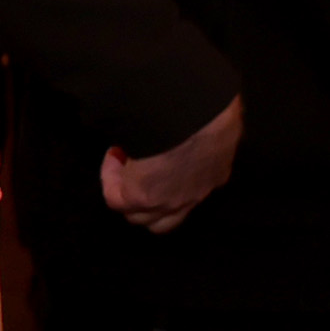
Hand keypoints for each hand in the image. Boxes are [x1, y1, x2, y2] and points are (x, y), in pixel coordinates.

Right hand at [100, 97, 240, 233]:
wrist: (200, 116)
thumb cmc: (212, 111)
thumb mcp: (219, 121)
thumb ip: (208, 129)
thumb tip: (194, 118)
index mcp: (215, 174)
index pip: (193, 192)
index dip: (172, 180)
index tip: (160, 155)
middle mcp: (193, 195)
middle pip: (165, 219)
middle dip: (148, 201)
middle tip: (137, 168)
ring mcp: (167, 200)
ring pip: (139, 216)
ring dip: (126, 192)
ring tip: (121, 163)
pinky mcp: (141, 196)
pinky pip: (116, 199)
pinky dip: (110, 178)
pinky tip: (112, 156)